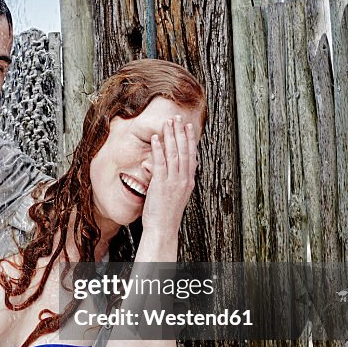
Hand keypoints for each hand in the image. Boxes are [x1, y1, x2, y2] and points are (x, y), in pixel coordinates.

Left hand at [141, 116, 197, 234]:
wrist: (163, 228)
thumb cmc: (165, 214)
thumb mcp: (171, 194)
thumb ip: (166, 179)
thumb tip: (156, 167)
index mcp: (188, 181)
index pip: (191, 156)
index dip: (190, 140)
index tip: (188, 127)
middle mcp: (184, 179)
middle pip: (184, 151)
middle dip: (181, 132)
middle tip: (178, 118)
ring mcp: (174, 181)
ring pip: (174, 153)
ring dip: (171, 136)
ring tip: (168, 122)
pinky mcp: (162, 183)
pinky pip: (161, 162)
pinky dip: (159, 148)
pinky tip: (157, 137)